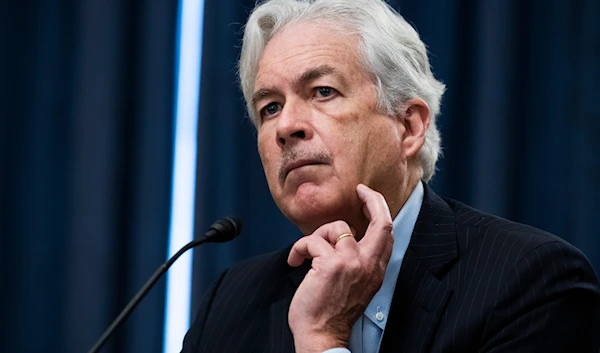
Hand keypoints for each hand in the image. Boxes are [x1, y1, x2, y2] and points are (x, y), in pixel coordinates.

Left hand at [287, 184, 393, 352]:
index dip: (379, 209)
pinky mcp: (330, 264)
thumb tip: (347, 235)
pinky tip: (296, 261)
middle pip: (381, 220)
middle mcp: (368, 264)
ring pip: (337, 227)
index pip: (388, 232)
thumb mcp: (357, 285)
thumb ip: (358, 261)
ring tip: (306, 253)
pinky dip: (300, 248)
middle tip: (358, 191)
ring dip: (316, 235)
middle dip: (372, 199)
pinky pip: (312, 240)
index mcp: (376, 269)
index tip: (367, 197)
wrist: (322, 335)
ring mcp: (351, 263)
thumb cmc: (333, 312)